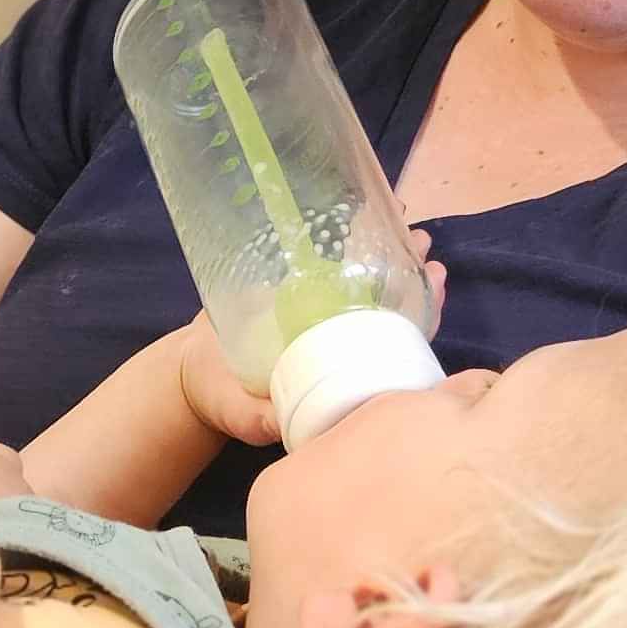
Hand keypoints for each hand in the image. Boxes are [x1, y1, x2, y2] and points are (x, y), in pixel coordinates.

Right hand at [170, 236, 445, 446]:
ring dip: (385, 242)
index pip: (397, 340)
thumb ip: (271, 419)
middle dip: (411, 268)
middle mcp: (339, 336)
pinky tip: (357, 204)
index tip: (436, 278)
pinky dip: (343, 231)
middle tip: (423, 239)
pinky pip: (325, 256)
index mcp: (344, 368)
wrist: (190, 375)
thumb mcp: (250, 418)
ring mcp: (318, 309)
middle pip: (389, 300)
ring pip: (362, 272)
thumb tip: (296, 423)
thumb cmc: (225, 404)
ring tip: (401, 211)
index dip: (423, 310)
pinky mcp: (292, 286)